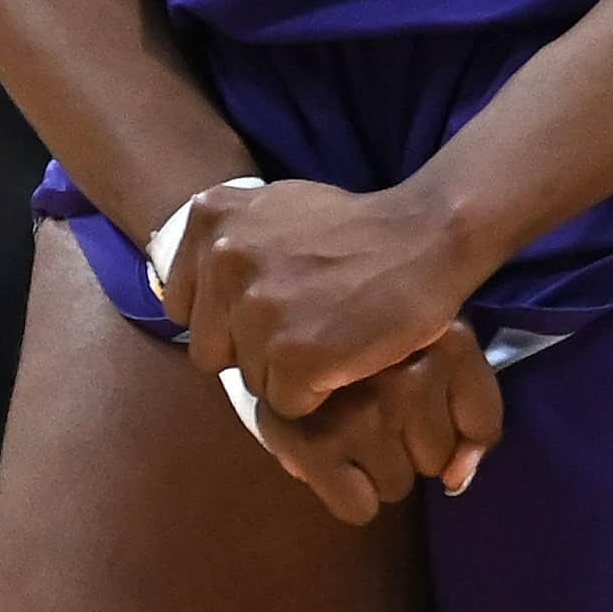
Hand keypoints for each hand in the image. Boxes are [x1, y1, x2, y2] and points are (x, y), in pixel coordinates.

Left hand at [165, 177, 482, 418]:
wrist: (429, 239)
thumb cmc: (358, 230)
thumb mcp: (277, 208)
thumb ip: (229, 242)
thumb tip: (183, 292)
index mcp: (212, 220)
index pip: (183, 307)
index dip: (227, 318)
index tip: (270, 305)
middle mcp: (224, 261)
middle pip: (211, 350)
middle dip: (253, 349)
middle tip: (305, 324)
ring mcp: (257, 311)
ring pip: (250, 380)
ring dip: (288, 372)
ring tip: (330, 334)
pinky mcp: (293, 357)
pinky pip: (286, 404)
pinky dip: (319, 392)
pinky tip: (345, 355)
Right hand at [250, 325, 505, 525]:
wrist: (289, 316)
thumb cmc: (372, 339)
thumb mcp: (442, 353)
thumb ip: (475, 418)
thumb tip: (458, 481)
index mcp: (449, 341)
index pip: (482, 425)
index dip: (454, 426)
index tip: (426, 402)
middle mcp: (410, 375)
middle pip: (436, 459)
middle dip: (409, 445)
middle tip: (375, 409)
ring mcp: (363, 412)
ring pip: (397, 485)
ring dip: (376, 469)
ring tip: (350, 428)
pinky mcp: (316, 443)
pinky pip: (358, 508)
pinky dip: (349, 497)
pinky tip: (332, 459)